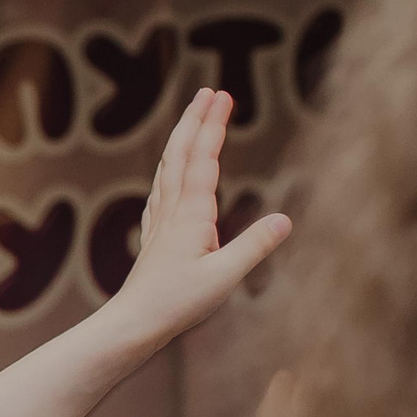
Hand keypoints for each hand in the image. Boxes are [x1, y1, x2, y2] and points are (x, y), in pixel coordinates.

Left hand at [110, 89, 290, 347]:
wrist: (131, 325)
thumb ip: (254, 247)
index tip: (223, 96)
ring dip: (180, 139)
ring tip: (191, 118)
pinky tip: (166, 173)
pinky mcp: (153, 239)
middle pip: (181, 155)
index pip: (203, 160)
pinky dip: (167, 171)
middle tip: (209, 92)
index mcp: (191, 215)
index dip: (213, 126)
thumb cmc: (176, 305)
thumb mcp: (223, 278)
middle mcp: (172, 212)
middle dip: (195, 121)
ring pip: (167, 170)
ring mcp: (159, 224)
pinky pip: (159, 192)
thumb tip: (285, 219)